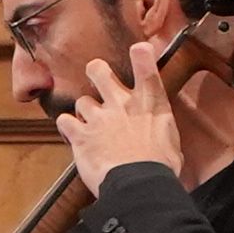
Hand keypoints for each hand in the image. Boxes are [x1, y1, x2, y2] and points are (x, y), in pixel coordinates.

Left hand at [53, 33, 188, 195]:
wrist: (139, 183)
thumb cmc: (160, 167)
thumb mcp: (169, 140)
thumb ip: (157, 127)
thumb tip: (155, 131)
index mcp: (150, 104)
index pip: (146, 67)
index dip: (141, 54)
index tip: (139, 49)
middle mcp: (121, 103)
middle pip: (99, 71)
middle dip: (95, 71)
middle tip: (96, 76)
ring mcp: (98, 117)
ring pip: (81, 101)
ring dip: (84, 112)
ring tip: (91, 127)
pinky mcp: (80, 134)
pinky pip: (64, 121)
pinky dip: (68, 127)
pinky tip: (74, 135)